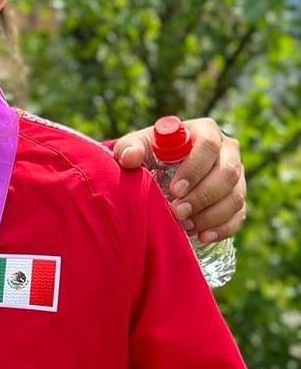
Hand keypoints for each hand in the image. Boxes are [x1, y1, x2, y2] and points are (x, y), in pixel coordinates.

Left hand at [115, 117, 244, 241]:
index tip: (175, 190)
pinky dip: (223, 228)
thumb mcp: (138, 146)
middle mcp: (228, 151)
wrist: (161, 169)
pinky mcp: (238, 198)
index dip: (194, 169)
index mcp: (205, 131)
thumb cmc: (151, 153)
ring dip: (212, 215)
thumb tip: (128, 158)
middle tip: (178, 213)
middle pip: (227, 173)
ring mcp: (237, 176)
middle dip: (202, 196)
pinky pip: (239, 215)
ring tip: (186, 226)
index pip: (208, 146)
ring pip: (235, 196)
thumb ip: (130, 148)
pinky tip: (203, 236)